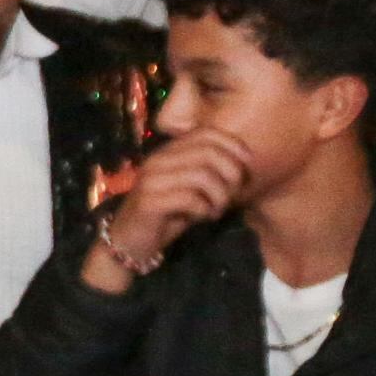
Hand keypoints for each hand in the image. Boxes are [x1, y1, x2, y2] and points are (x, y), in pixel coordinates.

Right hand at [88, 126, 254, 285]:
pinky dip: (205, 209)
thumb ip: (210, 172)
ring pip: (202, 175)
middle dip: (231, 174)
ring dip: (220, 196)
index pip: (206, 133)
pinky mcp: (149, 202)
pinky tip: (203, 217)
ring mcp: (151, 180)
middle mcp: (158, 160)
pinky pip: (190, 198)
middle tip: (233, 195)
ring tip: (217, 210)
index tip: (246, 168)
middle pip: (208, 153)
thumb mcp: (190, 189)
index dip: (233, 146)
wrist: (129, 242)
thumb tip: (244, 163)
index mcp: (168, 152)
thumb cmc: (166, 215)